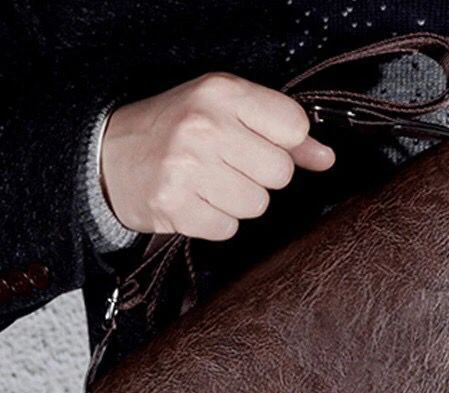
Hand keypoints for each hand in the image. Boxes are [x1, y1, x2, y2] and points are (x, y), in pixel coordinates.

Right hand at [101, 72, 335, 240]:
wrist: (108, 157)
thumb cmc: (175, 130)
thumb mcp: (226, 111)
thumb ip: (281, 132)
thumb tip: (325, 158)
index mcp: (222, 92)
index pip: (293, 126)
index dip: (285, 144)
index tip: (260, 143)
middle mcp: (205, 126)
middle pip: (280, 173)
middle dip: (260, 176)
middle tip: (227, 166)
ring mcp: (188, 168)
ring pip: (257, 205)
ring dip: (238, 202)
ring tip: (209, 184)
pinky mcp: (176, 206)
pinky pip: (228, 228)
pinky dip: (216, 222)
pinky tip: (196, 202)